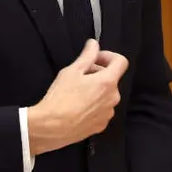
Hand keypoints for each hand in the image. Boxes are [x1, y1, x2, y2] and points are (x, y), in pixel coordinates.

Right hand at [28, 39, 127, 155]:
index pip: (121, 62)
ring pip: (106, 95)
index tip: (95, 59)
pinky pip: (101, 110)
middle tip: (79, 75)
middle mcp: (113, 98)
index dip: (109, 56)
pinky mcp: (101, 126)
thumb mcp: (71, 71)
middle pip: (112, 79)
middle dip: (98, 74)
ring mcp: (108, 113)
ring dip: (96, 90)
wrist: (50, 127)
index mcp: (108, 82)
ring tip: (77, 93)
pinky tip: (78, 107)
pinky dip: (94, 105)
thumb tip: (94, 44)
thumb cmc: (60, 98)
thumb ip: (87, 56)